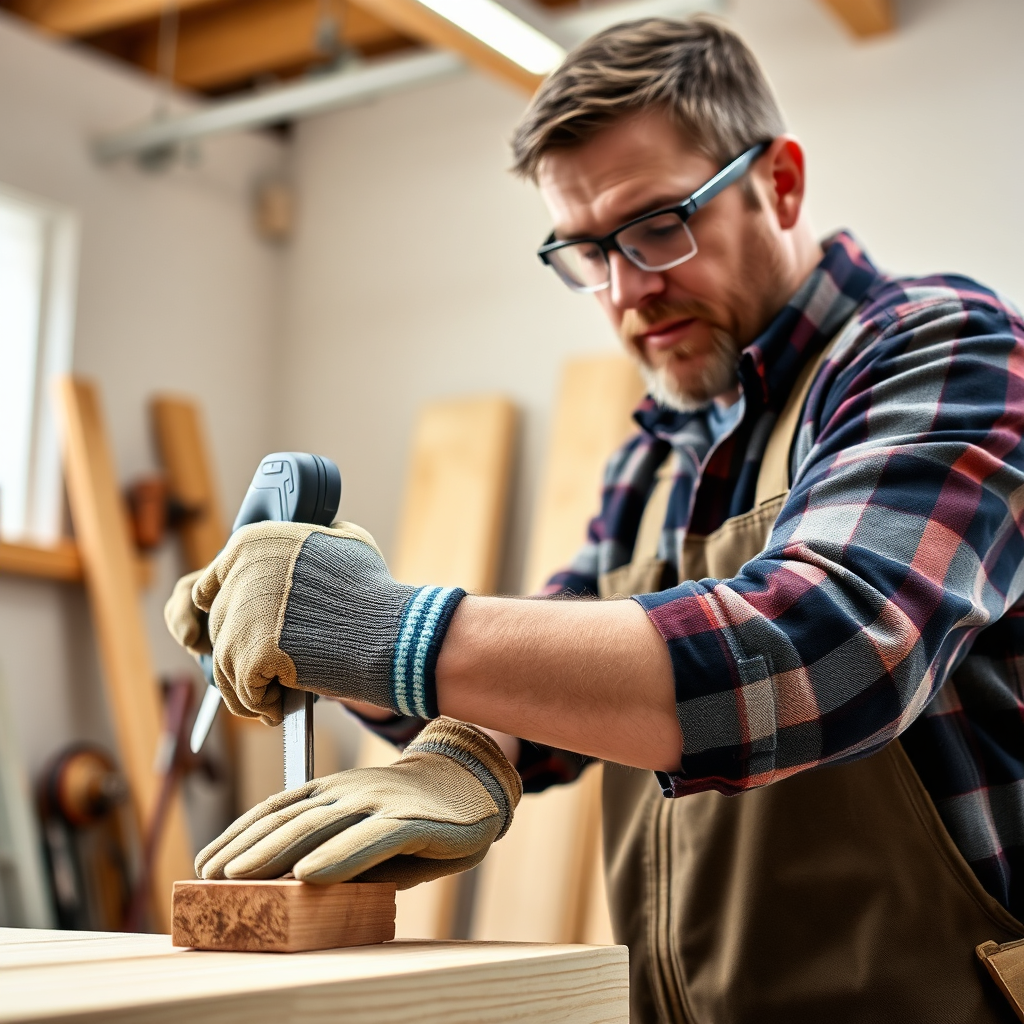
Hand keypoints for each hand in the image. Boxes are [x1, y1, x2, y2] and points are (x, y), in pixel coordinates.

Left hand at [164, 520, 465, 724]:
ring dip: (249, 685)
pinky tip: (282, 705)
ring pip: (226, 664)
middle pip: (218, 630)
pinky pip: (242, 691)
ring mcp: (242, 615)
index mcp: (251, 542)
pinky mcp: (250, 654)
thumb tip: (296, 547)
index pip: (208, 587)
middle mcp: (238, 573)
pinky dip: (261, 704)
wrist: (390, 629)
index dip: (227, 615)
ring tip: (276, 694)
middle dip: (243, 654)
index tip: (243, 634)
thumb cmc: (371, 589)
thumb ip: (301, 542)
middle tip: (271, 670)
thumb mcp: (338, 541)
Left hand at [194, 718, 521, 886]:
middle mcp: (349, 789)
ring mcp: (377, 801)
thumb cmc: (413, 816)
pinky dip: (335, 856)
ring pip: (317, 826)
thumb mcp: (366, 832)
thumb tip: (291, 887)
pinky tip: (308, 875)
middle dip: (245, 848)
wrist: (472, 783)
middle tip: (209, 877)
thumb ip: (334, 853)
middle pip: (287, 818)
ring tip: (241, 876)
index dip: (239, 834)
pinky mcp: (407, 819)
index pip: (277, 808)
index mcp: (334, 790)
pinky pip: (367, 839)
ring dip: (274, 852)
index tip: (205, 863)